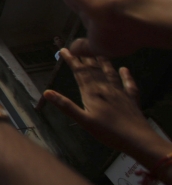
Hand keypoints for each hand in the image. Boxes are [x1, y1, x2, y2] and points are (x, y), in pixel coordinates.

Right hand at [41, 50, 165, 162]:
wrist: (138, 139)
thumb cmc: (109, 132)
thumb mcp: (84, 121)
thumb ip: (66, 105)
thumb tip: (47, 92)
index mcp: (92, 93)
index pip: (80, 72)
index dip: (72, 60)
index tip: (64, 50)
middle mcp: (106, 88)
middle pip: (94, 69)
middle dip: (85, 57)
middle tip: (79, 45)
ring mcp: (120, 92)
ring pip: (110, 73)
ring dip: (103, 62)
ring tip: (98, 52)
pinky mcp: (132, 99)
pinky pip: (129, 84)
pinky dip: (127, 75)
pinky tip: (125, 69)